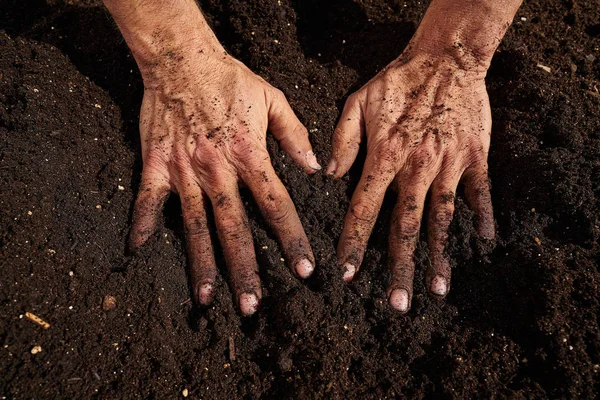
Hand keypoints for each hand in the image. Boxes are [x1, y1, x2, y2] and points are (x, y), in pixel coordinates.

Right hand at [129, 47, 320, 315]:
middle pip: (234, 228)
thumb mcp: (272, 99)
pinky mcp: (155, 164)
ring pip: (194, 225)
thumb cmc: (229, 79)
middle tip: (251, 306)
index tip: (304, 270)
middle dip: (245, 270)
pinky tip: (137, 249)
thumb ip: (294, 135)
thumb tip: (314, 168)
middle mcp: (217, 170)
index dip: (292, 239)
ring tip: (207, 297)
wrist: (182, 59)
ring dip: (201, 263)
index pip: (277, 206)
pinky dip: (142, 223)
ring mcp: (183, 170)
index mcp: (249, 155)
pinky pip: (148, 200)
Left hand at [327, 54, 493, 312]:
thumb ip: (341, 141)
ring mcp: (449, 165)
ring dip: (439, 255)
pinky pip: (480, 192)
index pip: (363, 210)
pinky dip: (482, 216)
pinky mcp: (475, 157)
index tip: (346, 275)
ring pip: (442, 218)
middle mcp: (416, 169)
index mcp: (384, 158)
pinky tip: (482, 240)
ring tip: (437, 288)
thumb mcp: (357, 102)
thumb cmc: (397, 81)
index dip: (353, 244)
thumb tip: (329, 176)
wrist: (445, 58)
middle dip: (399, 267)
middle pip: (405, 227)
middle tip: (397, 302)